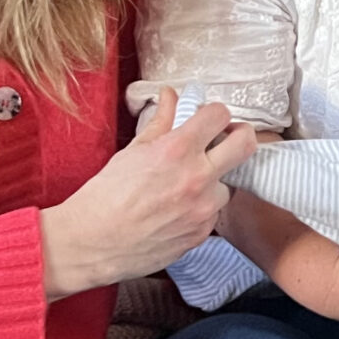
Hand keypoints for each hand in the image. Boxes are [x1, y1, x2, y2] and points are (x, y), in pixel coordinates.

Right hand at [39, 88, 256, 298]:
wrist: (92, 243)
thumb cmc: (105, 196)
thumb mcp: (132, 151)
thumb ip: (160, 121)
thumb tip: (171, 96)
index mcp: (177, 150)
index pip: (220, 115)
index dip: (214, 113)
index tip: (209, 119)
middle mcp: (197, 178)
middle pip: (245, 145)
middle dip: (239, 136)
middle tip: (226, 139)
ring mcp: (203, 209)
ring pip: (228, 184)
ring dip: (213, 180)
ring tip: (185, 185)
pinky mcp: (202, 234)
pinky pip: (213, 213)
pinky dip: (201, 208)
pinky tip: (176, 209)